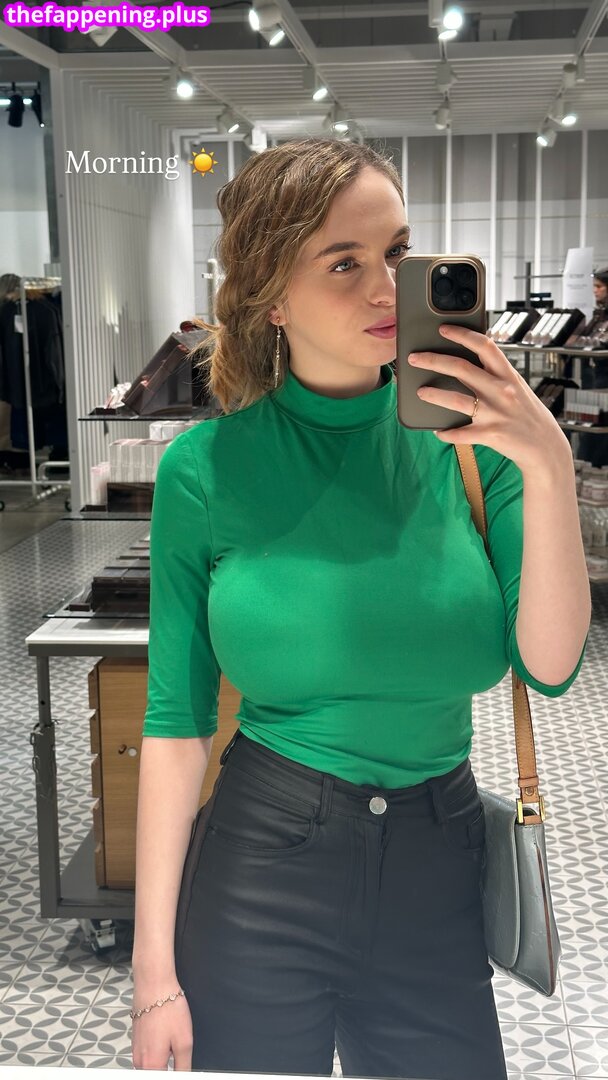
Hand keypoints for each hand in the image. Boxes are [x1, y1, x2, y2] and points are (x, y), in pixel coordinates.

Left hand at [408, 324, 572, 474]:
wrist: (546, 448)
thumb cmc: (528, 415)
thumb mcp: (517, 388)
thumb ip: (496, 376)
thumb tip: (467, 363)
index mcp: (508, 375)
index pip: (484, 346)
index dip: (462, 334)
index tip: (443, 329)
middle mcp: (502, 391)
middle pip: (461, 368)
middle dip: (433, 360)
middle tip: (415, 358)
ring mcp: (495, 413)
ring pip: (456, 399)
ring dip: (434, 394)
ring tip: (419, 392)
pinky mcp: (491, 435)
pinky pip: (460, 434)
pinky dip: (446, 433)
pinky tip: (438, 431)